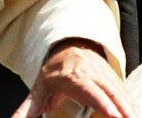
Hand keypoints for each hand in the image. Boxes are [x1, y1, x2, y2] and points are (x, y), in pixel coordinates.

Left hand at [11, 39, 137, 117]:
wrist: (68, 49)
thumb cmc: (54, 73)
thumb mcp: (38, 89)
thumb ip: (28, 109)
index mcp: (71, 77)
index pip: (88, 90)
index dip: (101, 101)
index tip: (112, 114)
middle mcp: (90, 74)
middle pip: (109, 92)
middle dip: (120, 108)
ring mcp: (104, 76)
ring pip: (120, 92)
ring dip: (128, 107)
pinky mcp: (115, 80)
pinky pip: (125, 92)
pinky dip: (131, 104)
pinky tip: (134, 113)